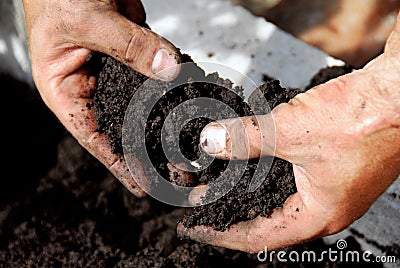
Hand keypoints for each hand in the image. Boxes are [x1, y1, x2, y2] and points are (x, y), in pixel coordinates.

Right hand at [22, 0, 180, 195]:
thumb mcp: (87, 21)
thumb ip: (128, 46)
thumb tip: (169, 70)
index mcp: (66, 90)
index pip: (95, 138)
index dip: (120, 165)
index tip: (145, 187)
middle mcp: (92, 87)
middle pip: (124, 129)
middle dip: (151, 152)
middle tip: (180, 173)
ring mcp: (116, 72)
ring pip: (144, 105)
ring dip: (167, 126)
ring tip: (191, 148)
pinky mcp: (136, 55)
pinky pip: (158, 76)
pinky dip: (175, 90)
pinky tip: (192, 106)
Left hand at [177, 13, 399, 252]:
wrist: (398, 91)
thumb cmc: (365, 119)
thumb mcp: (291, 130)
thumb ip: (247, 139)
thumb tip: (212, 142)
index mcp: (319, 215)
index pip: (257, 238)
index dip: (221, 234)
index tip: (195, 228)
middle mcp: (325, 207)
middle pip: (266, 221)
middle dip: (230, 212)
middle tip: (202, 206)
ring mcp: (330, 187)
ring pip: (277, 198)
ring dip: (246, 191)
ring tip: (218, 185)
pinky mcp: (332, 165)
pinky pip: (289, 177)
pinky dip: (264, 172)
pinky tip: (249, 161)